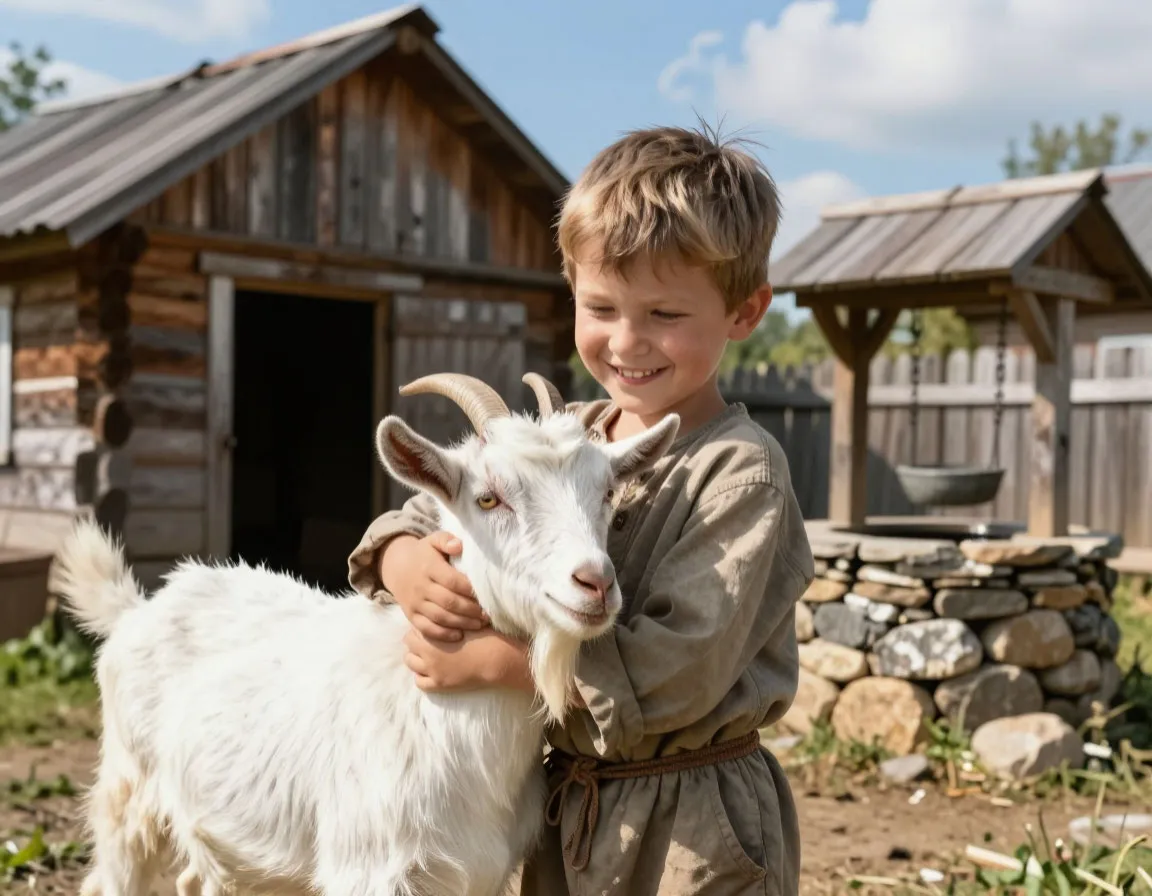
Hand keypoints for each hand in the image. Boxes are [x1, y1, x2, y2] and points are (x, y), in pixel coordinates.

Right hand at [379, 531, 488, 641]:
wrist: (397, 567)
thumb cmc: (424, 554)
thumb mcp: (433, 540)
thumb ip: (446, 540)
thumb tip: (459, 546)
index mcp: (428, 567)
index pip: (452, 580)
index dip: (469, 589)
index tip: (485, 594)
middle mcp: (420, 586)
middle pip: (448, 601)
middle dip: (470, 610)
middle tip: (487, 614)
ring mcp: (415, 603)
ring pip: (440, 617)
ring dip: (461, 623)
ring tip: (479, 625)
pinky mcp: (411, 615)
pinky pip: (426, 629)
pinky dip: (443, 634)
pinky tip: (459, 635)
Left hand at [403, 626, 533, 694]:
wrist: (497, 660)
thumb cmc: (484, 636)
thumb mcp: (466, 619)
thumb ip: (450, 615)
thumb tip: (443, 605)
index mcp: (433, 636)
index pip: (414, 626)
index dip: (423, 623)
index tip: (432, 622)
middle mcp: (428, 654)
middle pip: (408, 643)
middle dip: (416, 638)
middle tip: (429, 636)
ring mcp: (432, 672)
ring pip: (410, 662)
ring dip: (416, 655)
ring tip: (427, 652)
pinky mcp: (440, 685)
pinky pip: (420, 682)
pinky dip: (421, 675)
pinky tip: (429, 670)